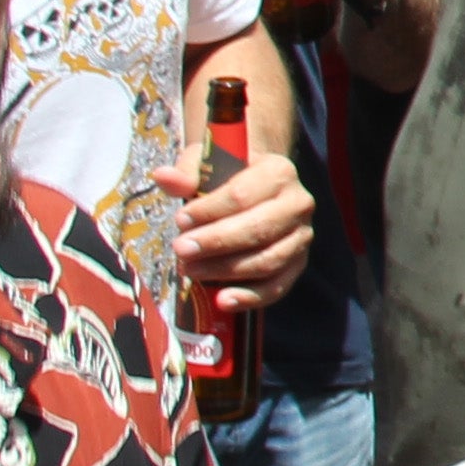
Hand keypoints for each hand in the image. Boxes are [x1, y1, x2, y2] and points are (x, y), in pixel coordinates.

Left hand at [160, 141, 315, 301]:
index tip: (180, 220)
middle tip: (180, 249)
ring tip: (190, 270)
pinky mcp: (297, 263)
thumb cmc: (229, 177)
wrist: (259, 190)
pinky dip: (250, 297)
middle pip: (258, 229)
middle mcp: (298, 204)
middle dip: (215, 242)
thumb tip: (163, 177)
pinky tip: (221, 300)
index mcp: (279, 172)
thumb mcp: (207, 164)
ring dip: (225, 270)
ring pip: (267, 260)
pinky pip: (277, 286)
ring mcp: (301, 236)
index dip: (209, 210)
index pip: (242, 195)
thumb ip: (187, 171)